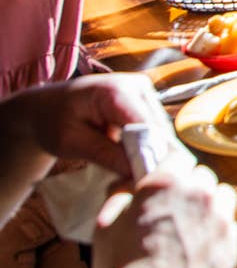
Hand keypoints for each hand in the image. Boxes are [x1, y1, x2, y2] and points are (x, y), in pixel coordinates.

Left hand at [7, 73, 150, 177]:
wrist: (46, 106)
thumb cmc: (52, 121)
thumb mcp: (70, 142)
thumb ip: (105, 155)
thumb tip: (138, 172)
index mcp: (117, 90)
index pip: (146, 127)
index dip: (146, 155)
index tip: (137, 181)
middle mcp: (138, 86)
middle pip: (157, 130)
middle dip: (146, 156)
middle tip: (129, 181)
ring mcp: (145, 92)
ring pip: (159, 132)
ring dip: (145, 153)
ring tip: (125, 169)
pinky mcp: (147, 101)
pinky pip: (154, 130)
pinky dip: (143, 147)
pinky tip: (127, 157)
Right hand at [91, 164, 236, 267]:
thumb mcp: (105, 225)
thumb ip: (119, 195)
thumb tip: (125, 185)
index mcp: (165, 184)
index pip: (178, 155)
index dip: (172, 166)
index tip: (170, 175)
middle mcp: (198, 195)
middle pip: (203, 176)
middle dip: (191, 187)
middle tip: (176, 206)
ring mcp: (220, 219)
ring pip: (223, 196)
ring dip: (210, 205)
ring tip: (191, 225)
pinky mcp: (233, 243)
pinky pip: (230, 225)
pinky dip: (219, 231)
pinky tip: (200, 247)